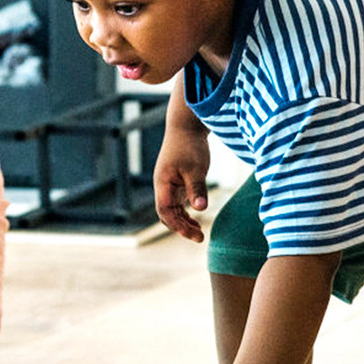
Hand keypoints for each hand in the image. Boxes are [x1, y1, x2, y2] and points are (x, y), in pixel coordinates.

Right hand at [153, 76, 210, 241]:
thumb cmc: (190, 145)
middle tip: (200, 238)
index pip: (166, 212)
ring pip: (171, 211)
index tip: (195, 234)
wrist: (186, 126)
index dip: (178, 225)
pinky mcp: (175, 183)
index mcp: (163, 184)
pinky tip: (196, 219)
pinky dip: (185, 214)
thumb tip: (200, 209)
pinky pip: (177, 204)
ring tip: (199, 233)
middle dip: (181, 228)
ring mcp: (167, 185)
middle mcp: (162, 187)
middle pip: (166, 215)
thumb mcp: (196, 168)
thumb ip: (197, 188)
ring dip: (183, 223)